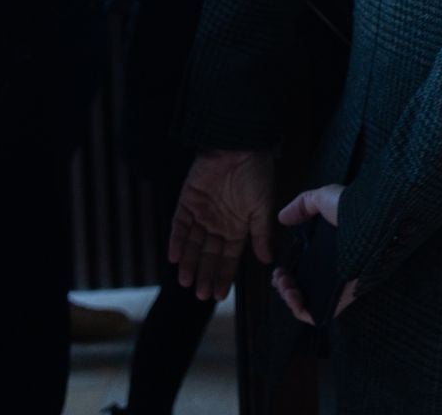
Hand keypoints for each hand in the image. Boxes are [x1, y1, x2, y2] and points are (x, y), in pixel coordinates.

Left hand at [169, 149, 275, 300]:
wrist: (240, 147)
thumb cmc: (256, 174)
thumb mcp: (263, 207)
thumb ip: (262, 234)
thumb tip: (267, 260)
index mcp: (237, 227)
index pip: (229, 257)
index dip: (224, 275)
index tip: (220, 295)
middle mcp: (218, 224)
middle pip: (209, 255)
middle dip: (205, 274)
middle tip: (201, 295)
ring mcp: (202, 213)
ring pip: (192, 244)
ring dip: (188, 262)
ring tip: (186, 281)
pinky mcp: (187, 201)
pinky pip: (180, 225)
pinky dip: (176, 240)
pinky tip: (174, 257)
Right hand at [270, 185, 358, 324]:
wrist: (373, 224)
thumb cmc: (353, 210)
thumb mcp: (324, 198)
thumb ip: (303, 204)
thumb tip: (283, 217)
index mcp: (327, 251)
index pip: (301, 269)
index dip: (285, 273)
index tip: (279, 269)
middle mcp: (331, 269)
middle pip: (300, 287)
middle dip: (283, 286)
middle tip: (282, 279)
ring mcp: (336, 286)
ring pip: (306, 302)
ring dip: (288, 297)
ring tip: (288, 288)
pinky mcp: (342, 299)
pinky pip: (317, 314)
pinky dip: (301, 311)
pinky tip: (294, 299)